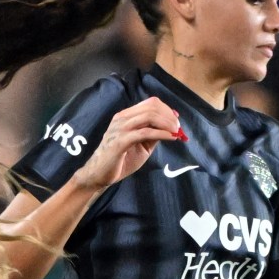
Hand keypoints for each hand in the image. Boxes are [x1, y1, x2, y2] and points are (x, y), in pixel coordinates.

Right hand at [68, 97, 185, 193]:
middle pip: (151, 107)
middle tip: (179, 128)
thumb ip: (152, 135)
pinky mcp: (121, 141)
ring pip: (149, 116)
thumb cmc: (120, 160)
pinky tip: (170, 138)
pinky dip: (161, 134)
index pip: (150, 103)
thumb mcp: (141, 145)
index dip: (166, 109)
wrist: (99, 175)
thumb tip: (170, 129)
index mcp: (125, 116)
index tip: (176, 120)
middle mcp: (122, 118)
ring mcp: (120, 128)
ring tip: (176, 132)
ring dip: (167, 124)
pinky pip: (145, 132)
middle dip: (169, 116)